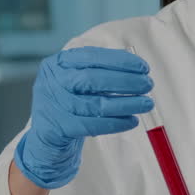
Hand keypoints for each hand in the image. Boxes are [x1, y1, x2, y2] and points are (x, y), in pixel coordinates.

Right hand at [14, 47, 153, 188]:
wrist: (45, 138)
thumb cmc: (70, 104)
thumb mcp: (77, 82)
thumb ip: (101, 72)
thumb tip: (138, 71)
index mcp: (58, 63)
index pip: (91, 56)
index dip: (120, 61)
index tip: (143, 67)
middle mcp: (52, 81)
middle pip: (92, 78)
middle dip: (125, 81)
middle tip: (148, 85)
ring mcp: (52, 105)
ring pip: (95, 104)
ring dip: (126, 104)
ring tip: (146, 104)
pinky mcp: (57, 128)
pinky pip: (92, 125)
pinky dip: (115, 123)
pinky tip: (132, 121)